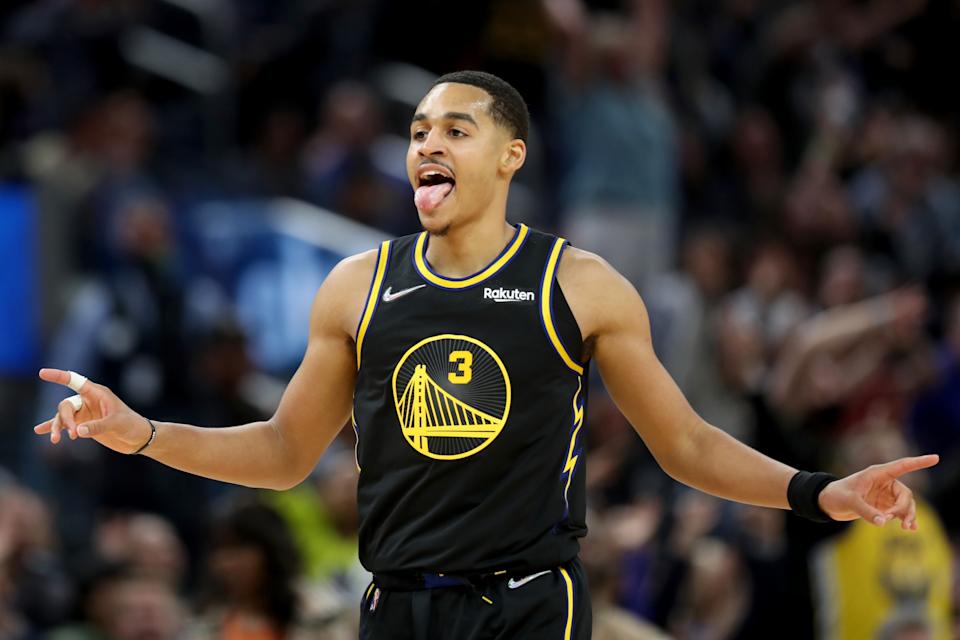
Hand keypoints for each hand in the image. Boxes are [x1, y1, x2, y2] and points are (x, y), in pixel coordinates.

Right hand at [34, 369, 152, 454]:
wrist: (137, 438)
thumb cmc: (131, 425)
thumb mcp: (117, 424)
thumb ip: (98, 426)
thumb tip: (78, 430)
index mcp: (97, 393)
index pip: (74, 381)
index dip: (59, 376)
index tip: (42, 373)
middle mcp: (88, 401)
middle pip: (66, 405)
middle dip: (65, 419)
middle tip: (74, 433)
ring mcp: (85, 413)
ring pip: (63, 416)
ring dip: (57, 427)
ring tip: (55, 440)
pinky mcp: (84, 425)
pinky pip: (65, 425)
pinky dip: (53, 427)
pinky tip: (41, 431)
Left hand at [817, 454, 938, 529]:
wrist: (828, 503)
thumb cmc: (836, 495)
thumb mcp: (849, 501)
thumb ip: (866, 511)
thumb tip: (883, 522)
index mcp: (877, 474)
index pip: (902, 466)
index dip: (919, 462)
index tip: (935, 458)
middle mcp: (884, 483)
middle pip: (906, 494)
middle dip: (904, 508)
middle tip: (891, 519)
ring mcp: (885, 495)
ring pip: (905, 505)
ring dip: (907, 516)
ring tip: (906, 528)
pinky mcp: (883, 506)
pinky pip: (899, 512)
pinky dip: (905, 519)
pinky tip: (912, 528)